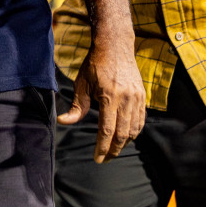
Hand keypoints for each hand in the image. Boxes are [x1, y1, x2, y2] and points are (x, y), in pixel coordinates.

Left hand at [58, 33, 145, 162]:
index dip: (102, 147)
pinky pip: (140, 120)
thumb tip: (63, 122)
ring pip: (133, 129)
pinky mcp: (142, 96)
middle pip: (122, 134)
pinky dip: (134, 132)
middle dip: (114, 150)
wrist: (115, 46)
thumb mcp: (82, 84)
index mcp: (109, 96)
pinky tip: (126, 137)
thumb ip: (76, 106)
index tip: (98, 159)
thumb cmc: (95, 65)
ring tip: (114, 150)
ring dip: (124, 143)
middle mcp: (126, 99)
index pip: (107, 130)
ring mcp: (137, 98)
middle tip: (105, 159)